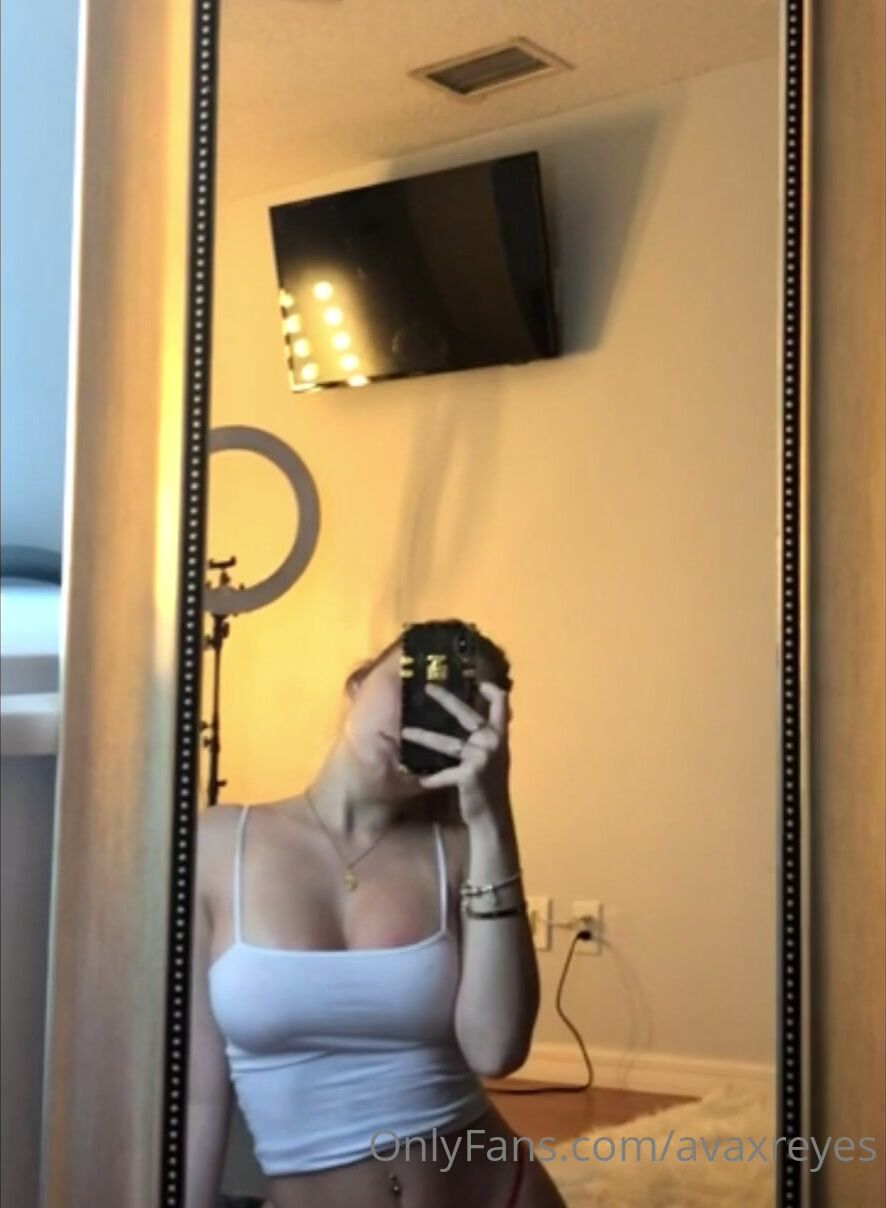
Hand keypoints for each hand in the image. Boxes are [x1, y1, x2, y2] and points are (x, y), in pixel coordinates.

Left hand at [401, 681, 511, 823]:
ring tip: (405, 732)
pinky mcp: (470, 774)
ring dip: (423, 737)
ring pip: (446, 743)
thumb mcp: (494, 757)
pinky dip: (432, 778)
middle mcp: (493, 741)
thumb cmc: (490, 785)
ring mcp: (481, 756)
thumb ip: (484, 739)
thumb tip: (467, 723)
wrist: (493, 816)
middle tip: (428, 688)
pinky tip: (422, 780)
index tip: (477, 682)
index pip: (502, 703)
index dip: (490, 689)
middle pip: (466, 713)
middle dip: (445, 698)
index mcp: (500, 735)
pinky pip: (444, 773)